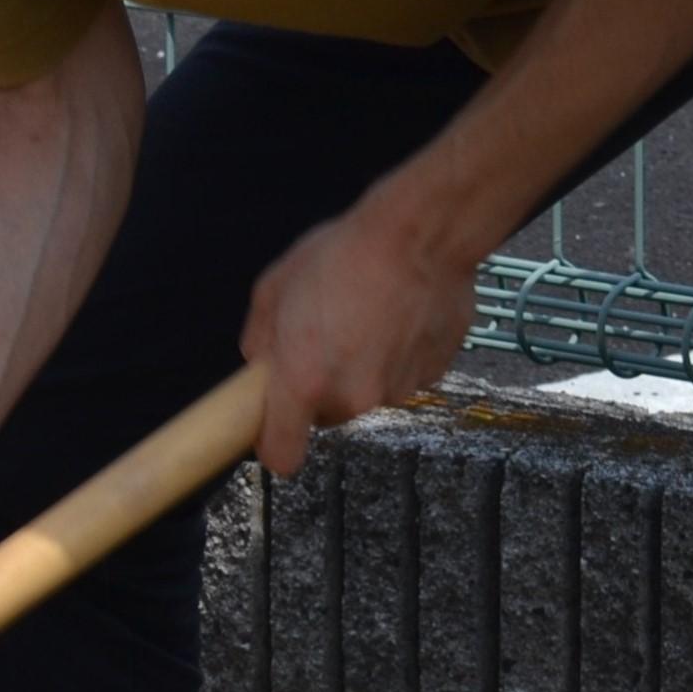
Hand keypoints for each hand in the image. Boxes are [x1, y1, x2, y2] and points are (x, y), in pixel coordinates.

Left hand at [241, 193, 478, 478]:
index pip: (282, 455)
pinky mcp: (433, 376)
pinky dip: (397, 357)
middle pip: (326, 416)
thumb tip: (261, 365)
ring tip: (364, 320)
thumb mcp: (273, 290)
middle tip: (322, 341)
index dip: (273, 445)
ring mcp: (396, 389)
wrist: (420, 236)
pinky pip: (402, 377)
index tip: (271, 430)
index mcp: (303, 382)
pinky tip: (397, 319)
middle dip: (318, 389)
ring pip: (365, 394)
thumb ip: (260, 340)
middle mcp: (351, 396)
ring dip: (361, 370)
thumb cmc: (340, 255)